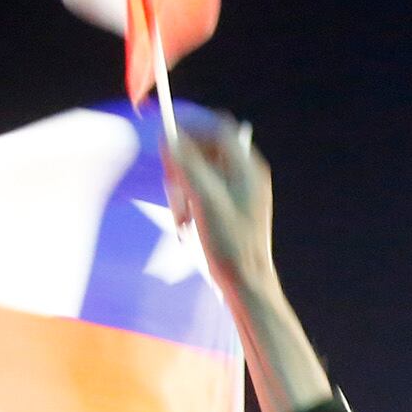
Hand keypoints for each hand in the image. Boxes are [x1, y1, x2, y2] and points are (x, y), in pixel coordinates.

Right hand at [164, 113, 277, 306]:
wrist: (246, 284)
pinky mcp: (228, 207)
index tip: (164, 134)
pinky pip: (201, 191)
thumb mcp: (204, 200)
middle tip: (170, 182)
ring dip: (182, 186)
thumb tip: (169, 136)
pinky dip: (188, 201)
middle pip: (205, 149)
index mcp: (247, 167)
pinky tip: (186, 222)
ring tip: (181, 214)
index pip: (217, 129)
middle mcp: (245, 174)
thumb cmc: (230, 244)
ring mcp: (237, 191)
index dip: (190, 128)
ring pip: (199, 171)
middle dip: (183, 163)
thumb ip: (187, 164)